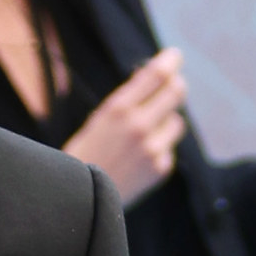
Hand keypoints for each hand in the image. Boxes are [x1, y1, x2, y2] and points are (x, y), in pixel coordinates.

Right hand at [65, 48, 185, 208]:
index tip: (175, 56)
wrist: (78, 199)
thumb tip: (159, 77)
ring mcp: (152, 149)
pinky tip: (138, 160)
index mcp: (118, 108)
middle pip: (177, 91)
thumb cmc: (85, 154)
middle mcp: (138, 126)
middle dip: (176, 86)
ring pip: (176, 122)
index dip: (170, 61)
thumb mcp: (99, 118)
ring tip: (145, 134)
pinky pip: (168, 148)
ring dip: (165, 122)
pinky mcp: (159, 168)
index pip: (157, 74)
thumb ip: (128, 100)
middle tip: (173, 85)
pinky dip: (158, 150)